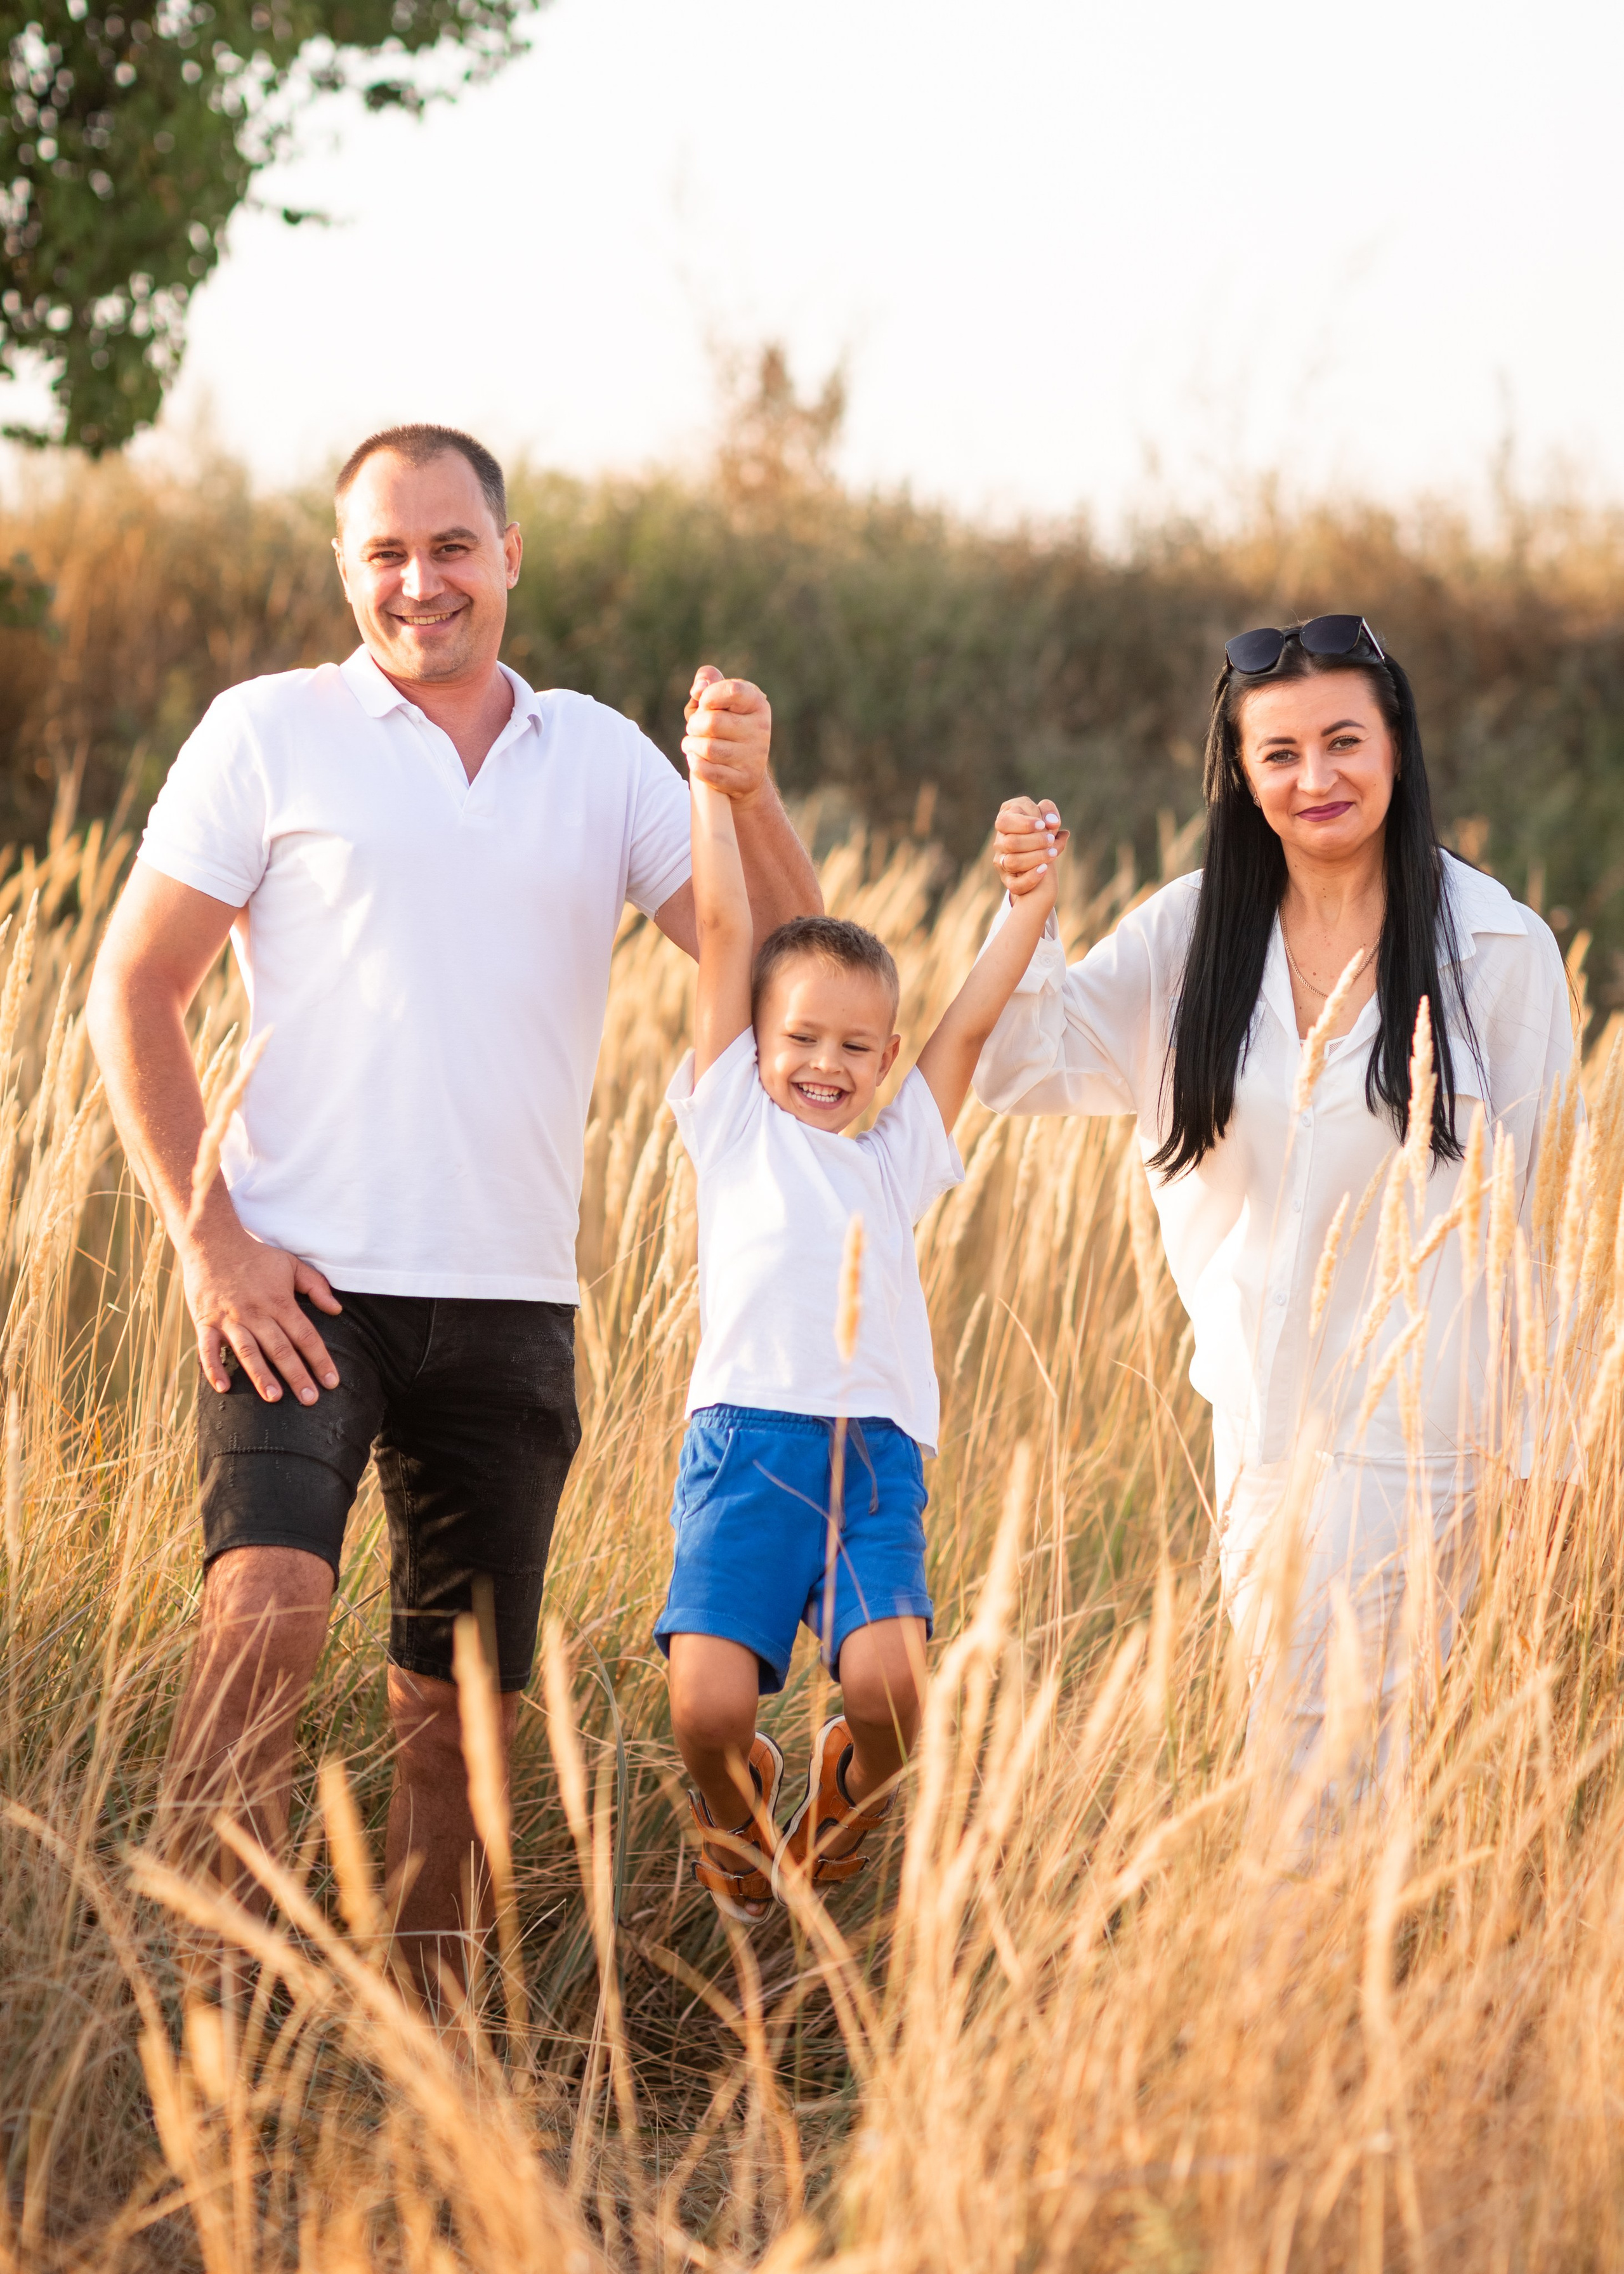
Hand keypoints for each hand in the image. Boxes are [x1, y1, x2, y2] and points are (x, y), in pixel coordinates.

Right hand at [180, 1223, 342, 1404]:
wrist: (213, 1242)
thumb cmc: (256, 1256)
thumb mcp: (291, 1265)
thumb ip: (316, 1286)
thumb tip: (337, 1310)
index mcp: (279, 1302)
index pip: (305, 1336)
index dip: (320, 1360)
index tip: (332, 1382)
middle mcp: (256, 1313)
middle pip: (280, 1348)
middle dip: (297, 1375)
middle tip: (310, 1400)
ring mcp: (229, 1318)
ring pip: (248, 1351)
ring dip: (261, 1375)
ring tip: (274, 1398)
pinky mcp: (205, 1321)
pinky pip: (207, 1348)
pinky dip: (214, 1368)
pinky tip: (223, 1387)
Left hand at [682, 667, 772, 803]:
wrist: (742, 772)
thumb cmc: (723, 728)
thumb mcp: (717, 700)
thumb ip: (708, 682)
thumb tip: (699, 688)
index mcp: (757, 703)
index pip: (731, 689)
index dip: (709, 696)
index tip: (705, 703)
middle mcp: (761, 729)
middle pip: (712, 722)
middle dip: (694, 725)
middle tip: (694, 729)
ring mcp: (755, 756)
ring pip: (707, 748)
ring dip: (691, 745)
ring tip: (693, 745)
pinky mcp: (746, 780)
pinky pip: (706, 770)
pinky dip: (694, 764)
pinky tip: (696, 760)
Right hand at [994, 797, 1068, 898]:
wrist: (1037, 849)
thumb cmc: (1038, 826)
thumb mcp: (1043, 813)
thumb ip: (1048, 811)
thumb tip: (1052, 822)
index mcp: (1005, 821)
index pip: (1004, 822)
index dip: (1024, 824)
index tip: (1042, 825)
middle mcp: (1000, 841)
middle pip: (1011, 843)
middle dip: (1035, 841)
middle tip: (1051, 839)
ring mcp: (1002, 861)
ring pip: (1013, 863)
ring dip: (1036, 857)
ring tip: (1053, 853)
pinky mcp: (1008, 879)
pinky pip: (1015, 885)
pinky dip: (1031, 878)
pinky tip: (1044, 869)